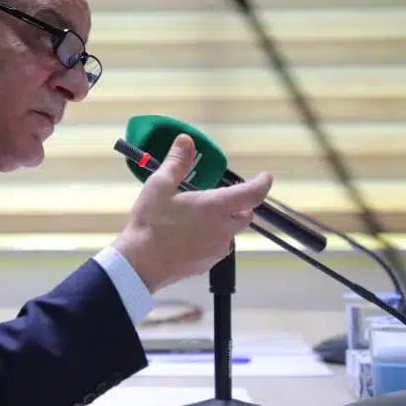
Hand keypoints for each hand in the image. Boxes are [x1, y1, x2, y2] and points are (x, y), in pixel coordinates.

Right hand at [113, 134, 272, 292]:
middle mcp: (223, 229)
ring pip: (230, 233)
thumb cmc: (150, 224)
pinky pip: (217, 248)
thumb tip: (186, 141)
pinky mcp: (207, 264)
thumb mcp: (159, 186)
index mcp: (215, 207)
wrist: (140, 264)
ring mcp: (216, 250)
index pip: (252, 194)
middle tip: (219, 198)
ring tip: (197, 219)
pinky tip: (188, 238)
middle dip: (239, 205)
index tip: (265, 177)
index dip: (262, 183)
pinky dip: (210, 240)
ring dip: (222, 224)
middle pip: (244, 215)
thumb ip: (177, 163)